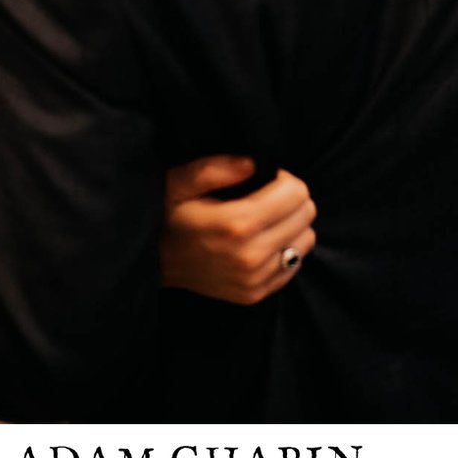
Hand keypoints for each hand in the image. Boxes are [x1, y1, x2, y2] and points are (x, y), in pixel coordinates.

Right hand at [159, 156, 317, 305]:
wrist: (152, 262)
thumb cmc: (167, 216)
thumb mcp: (180, 181)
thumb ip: (217, 168)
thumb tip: (254, 163)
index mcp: (237, 224)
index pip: (296, 194)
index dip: (283, 179)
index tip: (265, 179)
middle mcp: (251, 255)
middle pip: (306, 215)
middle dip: (291, 200)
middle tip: (266, 197)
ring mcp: (255, 279)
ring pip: (306, 240)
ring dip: (292, 225)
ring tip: (266, 220)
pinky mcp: (255, 294)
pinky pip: (295, 265)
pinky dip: (286, 249)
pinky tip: (262, 241)